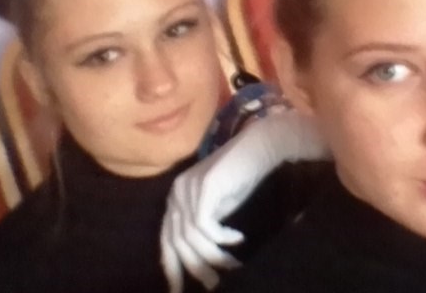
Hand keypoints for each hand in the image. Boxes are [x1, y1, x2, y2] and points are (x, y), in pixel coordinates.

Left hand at [160, 110, 326, 290]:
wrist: (258, 147)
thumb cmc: (241, 177)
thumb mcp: (218, 208)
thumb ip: (204, 227)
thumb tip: (201, 262)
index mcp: (175, 199)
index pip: (166, 240)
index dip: (172, 268)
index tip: (180, 290)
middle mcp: (176, 194)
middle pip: (177, 242)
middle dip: (195, 267)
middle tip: (213, 284)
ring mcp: (188, 189)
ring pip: (192, 237)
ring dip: (213, 256)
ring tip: (232, 265)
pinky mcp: (204, 187)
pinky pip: (205, 225)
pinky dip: (222, 237)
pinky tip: (238, 239)